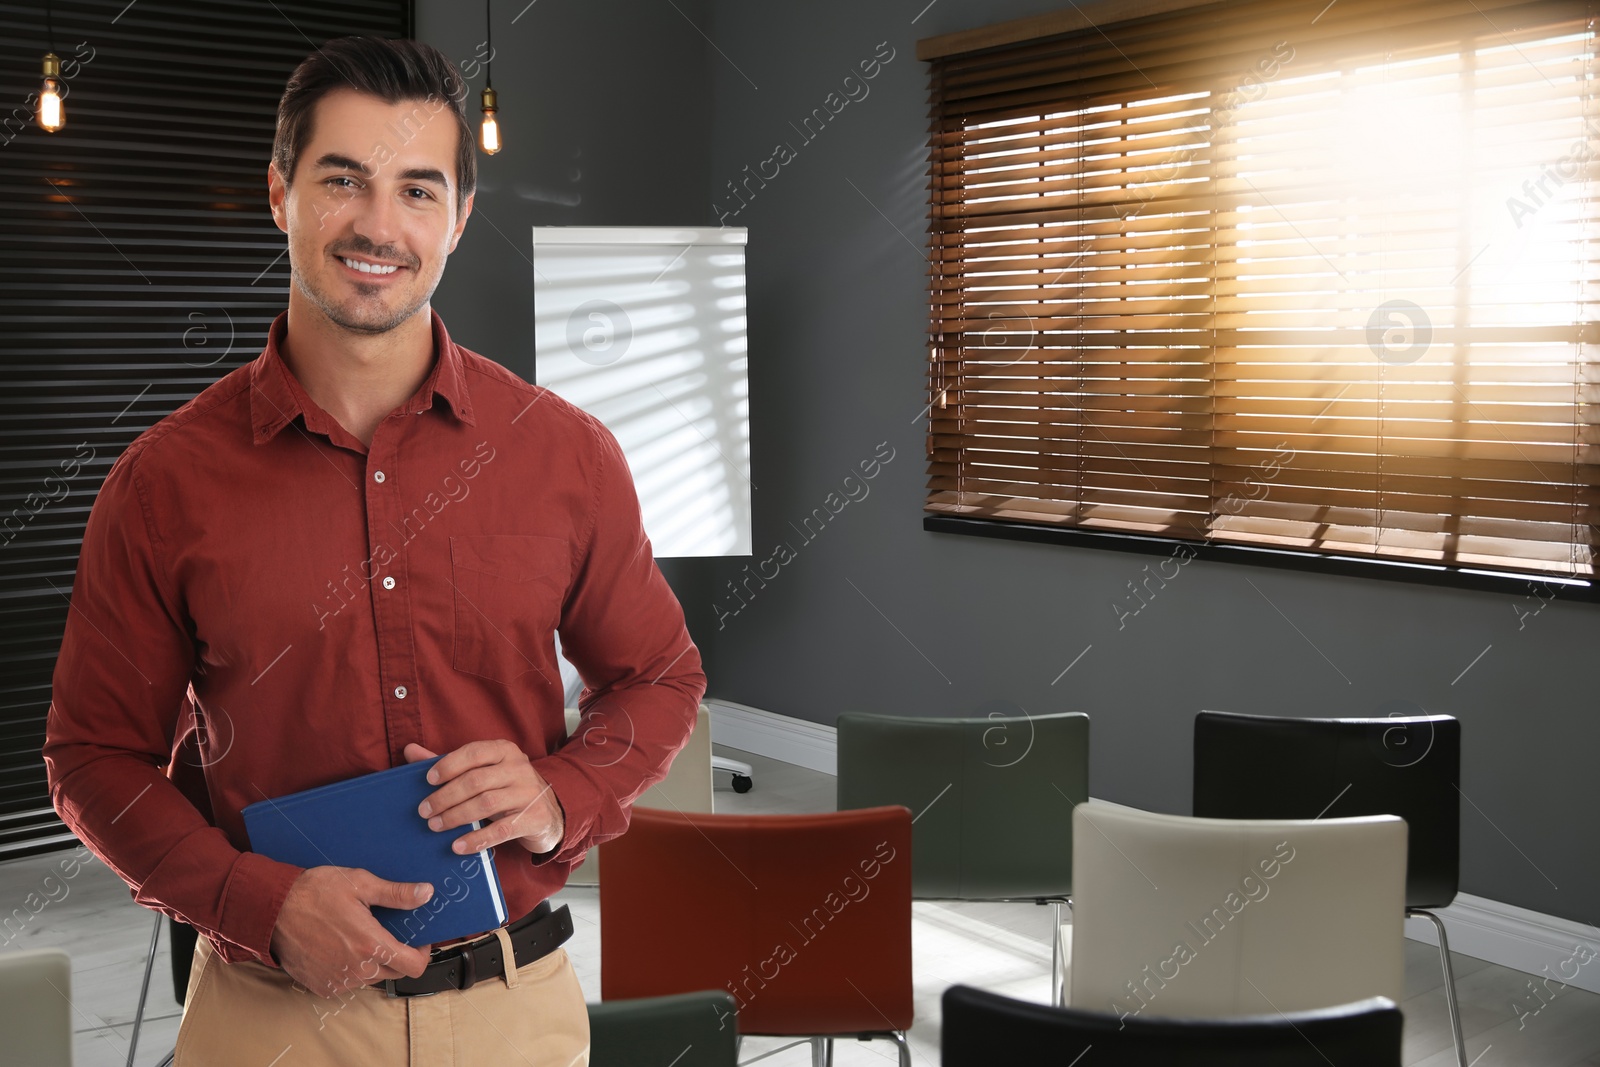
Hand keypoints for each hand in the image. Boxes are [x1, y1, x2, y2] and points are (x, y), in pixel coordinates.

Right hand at [269, 866, 433, 998]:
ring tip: (358, 935)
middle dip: (398, 954)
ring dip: (373, 961)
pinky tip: (339, 946)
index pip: (414, 966)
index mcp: (371, 945)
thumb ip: (396, 893)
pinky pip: (348, 982)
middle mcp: (357, 970)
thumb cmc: (313, 893)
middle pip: (395, 972)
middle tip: (386, 931)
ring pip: (371, 977)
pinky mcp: (322, 987)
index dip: (422, 953)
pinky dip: (350, 968)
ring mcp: (338, 982)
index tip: (418, 940)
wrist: (271, 910)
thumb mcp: (360, 884)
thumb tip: (425, 893)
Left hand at [404, 740, 564, 855]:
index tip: (428, 780)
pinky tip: (458, 846)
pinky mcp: (534, 818)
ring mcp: (528, 793)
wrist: (549, 813)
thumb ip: (448, 763)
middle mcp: (518, 768)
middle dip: (446, 797)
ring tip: (435, 826)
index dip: (449, 765)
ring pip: (486, 804)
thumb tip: (410, 750)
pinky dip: (476, 839)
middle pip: (476, 781)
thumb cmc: (506, 789)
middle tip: (424, 811)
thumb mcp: (483, 772)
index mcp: (504, 751)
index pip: (473, 752)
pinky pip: (500, 830)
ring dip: (456, 816)